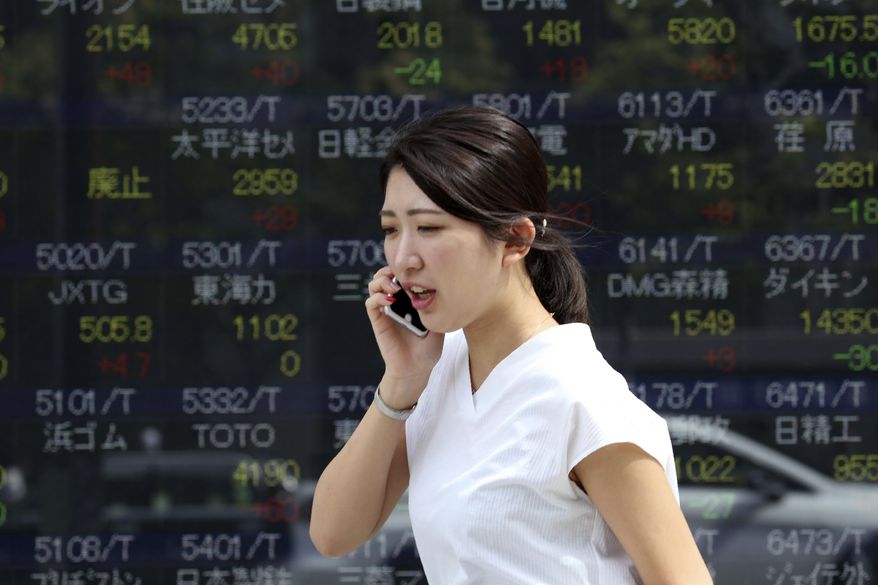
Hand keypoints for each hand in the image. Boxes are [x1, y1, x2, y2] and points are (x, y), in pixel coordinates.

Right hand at [365, 267, 443, 404]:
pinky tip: (390, 301)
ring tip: (393, 287)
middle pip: (384, 275)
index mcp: (409, 299)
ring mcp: (385, 311)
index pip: (401, 275)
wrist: (416, 369)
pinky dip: (378, 298)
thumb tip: (441, 287)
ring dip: (381, 281)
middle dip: (389, 270)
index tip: (414, 268)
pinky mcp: (378, 321)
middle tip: (400, 275)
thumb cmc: (428, 349)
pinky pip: (371, 304)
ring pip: (374, 286)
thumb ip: (436, 306)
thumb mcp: (439, 323)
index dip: (403, 268)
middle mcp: (395, 302)